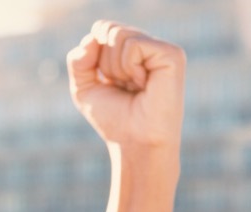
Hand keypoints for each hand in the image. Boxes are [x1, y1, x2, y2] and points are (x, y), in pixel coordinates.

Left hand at [67, 20, 184, 148]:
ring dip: (116, 69)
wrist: (135, 144)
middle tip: (123, 87)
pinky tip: (144, 85)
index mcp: (131, 51)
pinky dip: (129, 68)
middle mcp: (148, 47)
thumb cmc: (114, 120)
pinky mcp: (172, 55)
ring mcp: (161, 49)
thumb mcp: (84, 89)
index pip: (101, 29)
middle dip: (104, 64)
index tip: (109, 83)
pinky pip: (133, 45)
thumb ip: (78, 61)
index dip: (93, 56)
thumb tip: (92, 38)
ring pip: (119, 35)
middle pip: (107, 30)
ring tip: (135, 87)